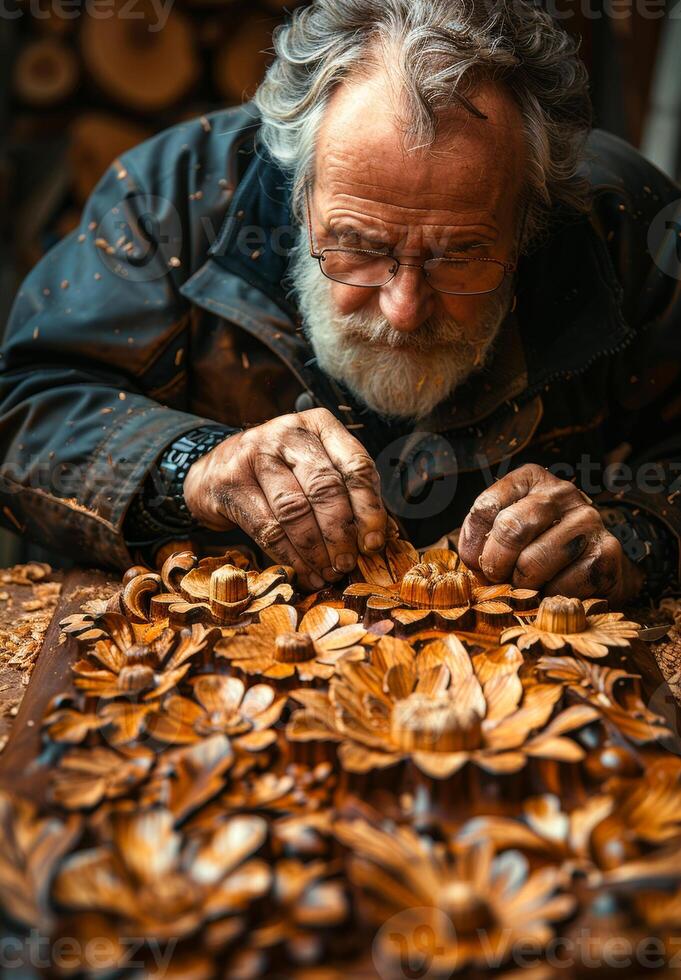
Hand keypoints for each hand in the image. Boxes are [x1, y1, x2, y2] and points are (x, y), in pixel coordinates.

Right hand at [183, 408, 386, 591]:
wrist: (215, 471)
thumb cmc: (279, 474)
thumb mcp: (314, 468)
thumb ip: (347, 493)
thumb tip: (380, 537)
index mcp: (320, 424)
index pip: (356, 464)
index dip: (369, 508)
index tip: (373, 542)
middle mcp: (288, 433)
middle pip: (326, 488)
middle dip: (341, 534)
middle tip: (347, 563)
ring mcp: (256, 454)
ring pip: (295, 510)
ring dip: (316, 550)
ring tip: (328, 572)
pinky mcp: (231, 482)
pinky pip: (267, 528)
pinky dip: (290, 557)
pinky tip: (304, 572)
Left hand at [458, 464, 643, 603]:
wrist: (595, 565)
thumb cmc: (539, 547)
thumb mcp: (507, 531)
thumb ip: (485, 538)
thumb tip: (473, 560)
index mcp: (531, 479)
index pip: (486, 506)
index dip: (473, 543)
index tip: (475, 561)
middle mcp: (561, 492)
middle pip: (511, 528)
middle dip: (495, 563)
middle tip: (497, 578)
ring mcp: (588, 519)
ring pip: (532, 563)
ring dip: (522, 585)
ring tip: (528, 584)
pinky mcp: (606, 552)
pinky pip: (560, 586)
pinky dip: (549, 597)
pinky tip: (556, 588)